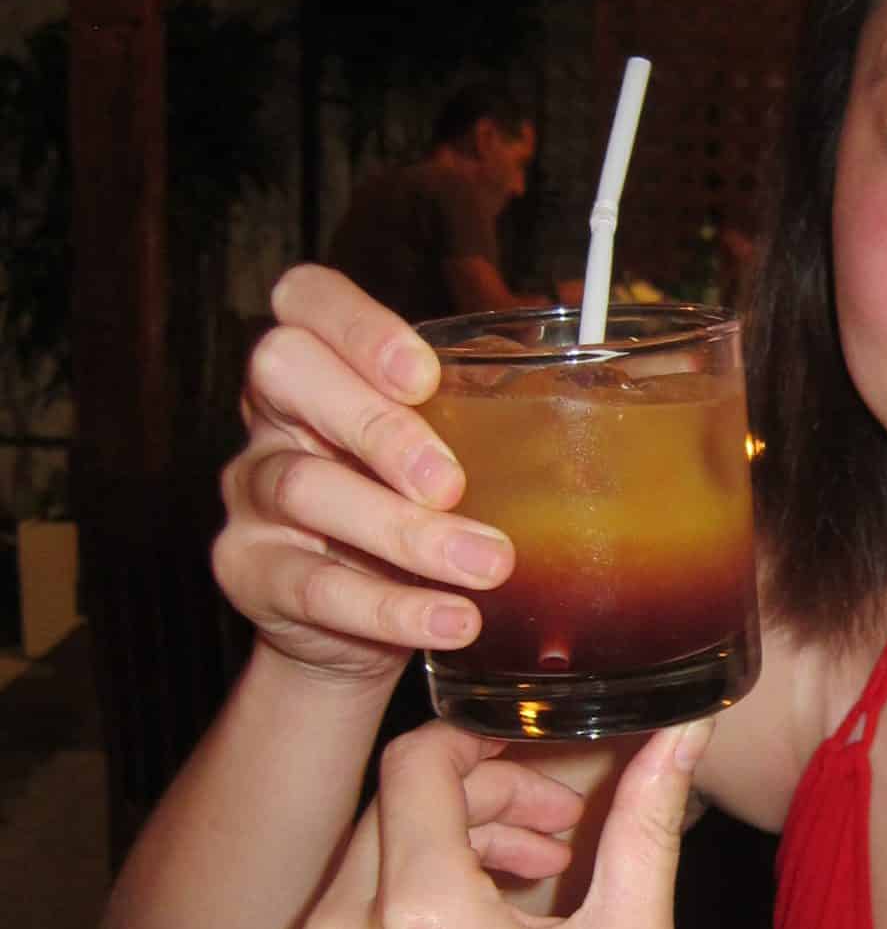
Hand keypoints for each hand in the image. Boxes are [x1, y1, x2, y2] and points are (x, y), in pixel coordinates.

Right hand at [214, 266, 513, 684]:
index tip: (424, 375)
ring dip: (405, 530)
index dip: (357, 325)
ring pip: (305, 488)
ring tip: (487, 565)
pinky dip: (392, 607)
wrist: (351, 628)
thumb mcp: (442, 455)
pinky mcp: (250, 572)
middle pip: (286, 372)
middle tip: (453, 484)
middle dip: (378, 424)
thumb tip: (593, 403)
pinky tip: (452, 619)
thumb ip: (481, 419)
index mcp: (320, 368)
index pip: (305, 300)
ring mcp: (250, 494)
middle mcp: (273, 417)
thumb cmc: (409, 514)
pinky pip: (313, 586)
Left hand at [268, 717, 713, 928]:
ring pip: (361, 861)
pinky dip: (389, 913)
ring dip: (435, 857)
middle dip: (473, 807)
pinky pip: (333, 922)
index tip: (525, 769)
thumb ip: (647, 819)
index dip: (475, 749)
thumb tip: (686, 725)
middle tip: (551, 841)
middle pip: (392, 809)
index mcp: (421, 914)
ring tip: (517, 895)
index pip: (417, 765)